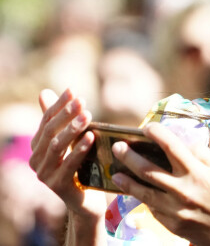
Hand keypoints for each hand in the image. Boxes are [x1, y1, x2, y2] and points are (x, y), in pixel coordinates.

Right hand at [29, 89, 106, 223]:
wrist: (86, 201)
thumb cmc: (80, 167)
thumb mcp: (71, 141)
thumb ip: (59, 120)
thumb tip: (44, 92)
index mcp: (38, 146)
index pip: (46, 120)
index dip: (59, 105)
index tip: (73, 91)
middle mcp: (36, 160)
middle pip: (50, 131)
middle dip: (66, 114)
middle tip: (82, 101)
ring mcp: (45, 174)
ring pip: (57, 146)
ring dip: (73, 129)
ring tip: (87, 116)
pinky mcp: (57, 186)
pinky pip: (69, 164)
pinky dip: (80, 149)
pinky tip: (91, 137)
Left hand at [111, 122, 209, 245]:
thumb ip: (202, 155)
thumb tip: (185, 145)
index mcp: (197, 172)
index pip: (171, 145)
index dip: (156, 133)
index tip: (147, 127)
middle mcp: (183, 189)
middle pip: (148, 169)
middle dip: (129, 156)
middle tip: (117, 147)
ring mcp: (175, 209)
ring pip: (142, 192)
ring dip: (126, 181)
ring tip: (115, 173)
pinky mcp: (172, 225)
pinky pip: (152, 209)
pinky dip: (143, 199)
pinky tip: (136, 192)